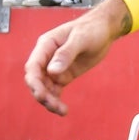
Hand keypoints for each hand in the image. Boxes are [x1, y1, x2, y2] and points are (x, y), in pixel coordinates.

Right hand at [24, 0, 129, 115]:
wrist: (105, 29)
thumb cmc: (92, 28)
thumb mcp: (81, 38)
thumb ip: (66, 53)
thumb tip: (52, 71)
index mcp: (46, 45)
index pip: (33, 67)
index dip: (34, 82)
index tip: (42, 95)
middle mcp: (47, 58)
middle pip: (36, 80)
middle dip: (42, 94)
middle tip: (54, 106)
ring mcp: (55, 67)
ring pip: (44, 88)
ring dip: (49, 101)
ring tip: (62, 111)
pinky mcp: (64, 75)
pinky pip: (55, 90)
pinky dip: (56, 100)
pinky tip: (63, 109)